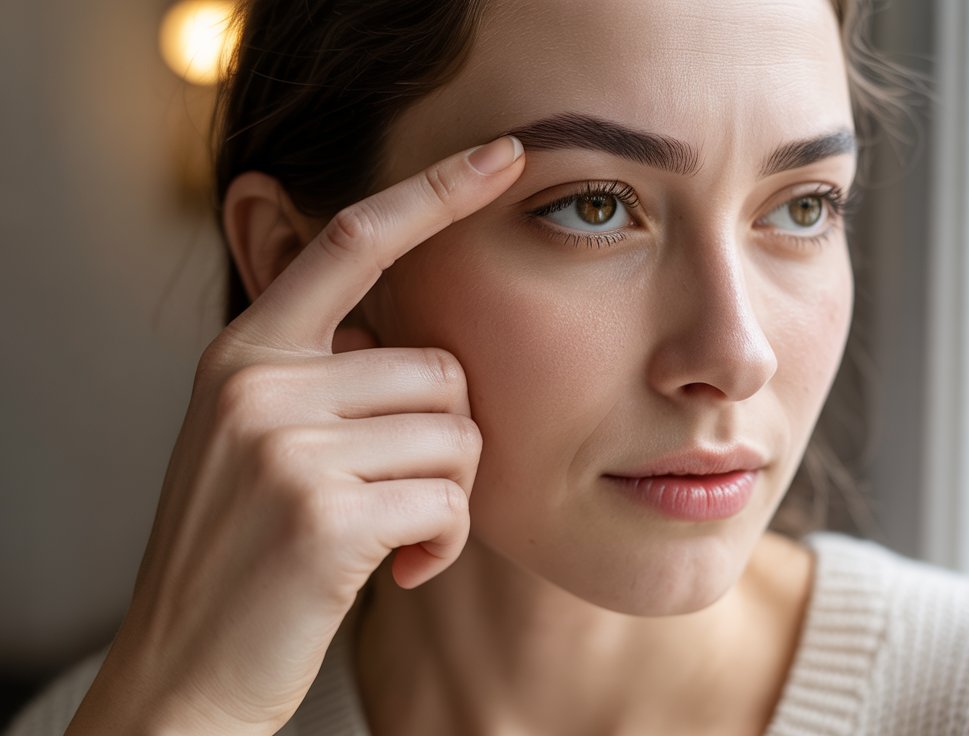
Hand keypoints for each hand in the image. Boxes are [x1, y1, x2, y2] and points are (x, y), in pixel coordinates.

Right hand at [66, 136, 524, 734]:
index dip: (435, 191)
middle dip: (449, 443)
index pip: (352, 240)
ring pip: (458, 437)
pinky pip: (450, 501)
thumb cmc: (247, 553)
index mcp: (245, 352)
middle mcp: (259, 382)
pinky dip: (446, 544)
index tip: (504, 154)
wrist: (187, 668)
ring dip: (449, 499)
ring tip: (397, 537)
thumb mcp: (258, 441)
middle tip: (407, 498)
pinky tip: (403, 571)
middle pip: (443, 368)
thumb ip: (323, 377)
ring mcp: (285, 446)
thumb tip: (415, 344)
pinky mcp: (323, 515)